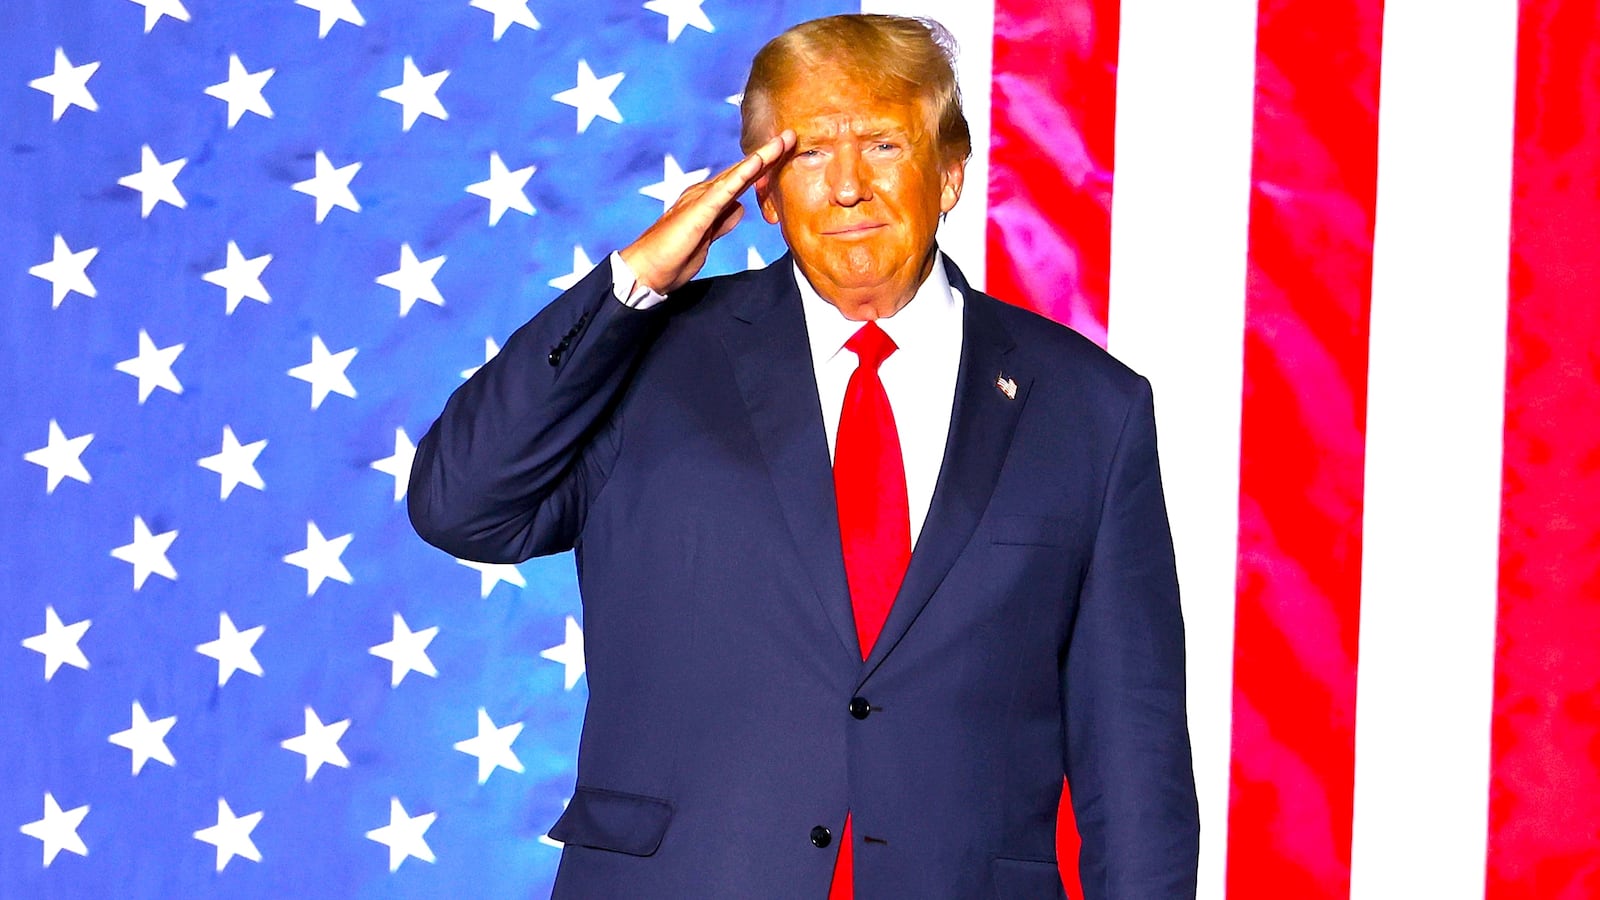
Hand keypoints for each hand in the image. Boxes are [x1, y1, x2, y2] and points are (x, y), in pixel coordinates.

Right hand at [619, 130, 794, 294]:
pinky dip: (743, 174)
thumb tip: (739, 207)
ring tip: (783, 141)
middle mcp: (704, 194)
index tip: (784, 153)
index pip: (741, 180)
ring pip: (737, 174)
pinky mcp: (699, 211)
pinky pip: (725, 189)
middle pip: (742, 171)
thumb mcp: (707, 239)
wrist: (646, 270)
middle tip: (790, 136)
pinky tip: (758, 161)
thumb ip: (723, 221)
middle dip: (768, 155)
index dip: (763, 167)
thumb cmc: (672, 258)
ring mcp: (701, 199)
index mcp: (708, 201)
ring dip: (761, 157)